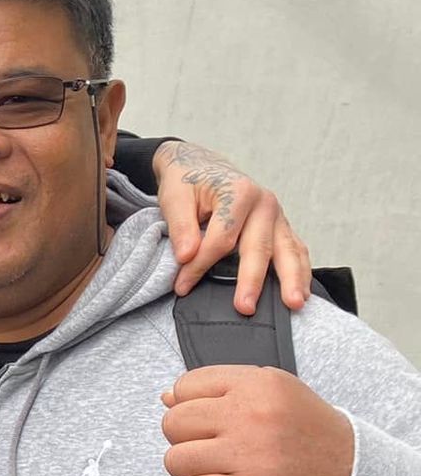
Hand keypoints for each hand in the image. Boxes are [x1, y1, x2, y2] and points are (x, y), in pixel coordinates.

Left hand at [152, 141, 312, 311]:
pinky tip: (302, 294)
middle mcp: (265, 203)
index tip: (181, 286)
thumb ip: (180, 227)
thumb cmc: (187, 183)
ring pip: (288, 250)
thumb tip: (186, 256)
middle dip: (251, 280)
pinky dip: (300, 272)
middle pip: (259, 247)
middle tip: (244, 308)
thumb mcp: (174, 199)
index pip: (222, 239)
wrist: (201, 167)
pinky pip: (295, 250)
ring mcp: (277, 216)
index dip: (200, 265)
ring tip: (294, 305)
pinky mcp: (281, 227)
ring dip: (291, 280)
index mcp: (239, 192)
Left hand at [161, 365, 354, 475]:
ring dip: (191, 472)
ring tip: (220, 473)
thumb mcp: (274, 397)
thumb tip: (166, 397)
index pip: (186, 386)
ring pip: (176, 459)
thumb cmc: (307, 437)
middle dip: (186, 441)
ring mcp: (252, 451)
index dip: (188, 408)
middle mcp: (253, 412)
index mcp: (258, 383)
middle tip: (215, 452)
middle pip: (174, 423)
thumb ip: (220, 392)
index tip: (211, 424)